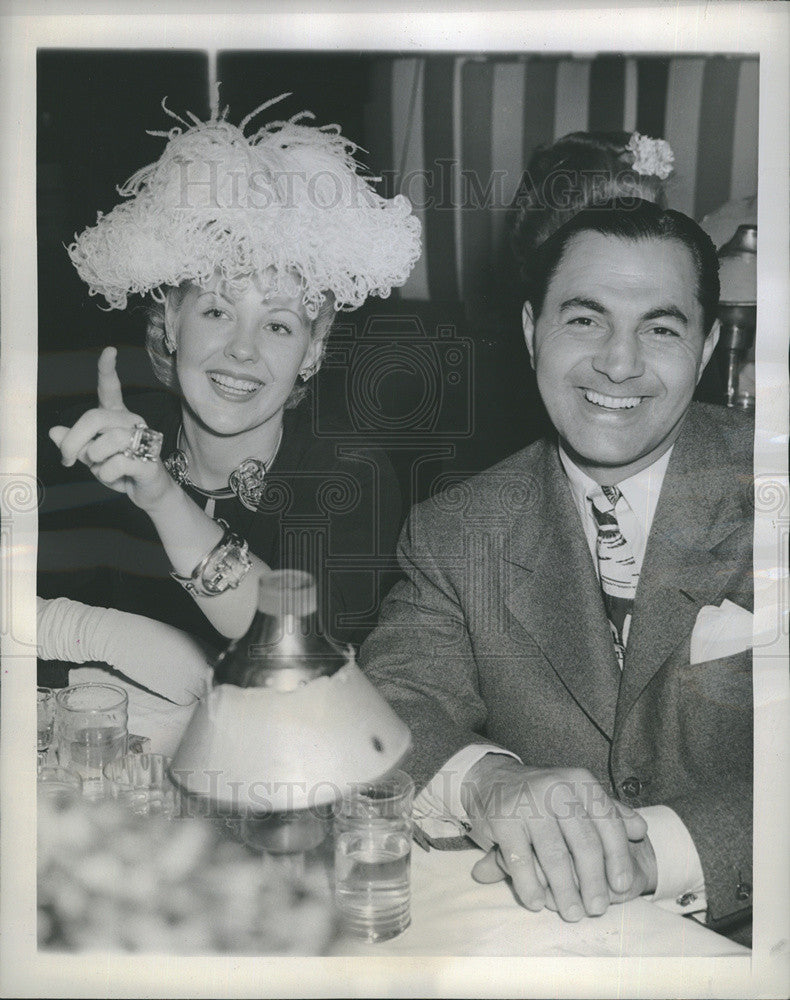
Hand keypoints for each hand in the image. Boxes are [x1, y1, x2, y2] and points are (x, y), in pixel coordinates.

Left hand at [48, 347, 174, 511]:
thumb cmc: (120, 468)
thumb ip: (75, 443)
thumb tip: (54, 432)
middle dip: (73, 440)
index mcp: (116, 416)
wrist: (148, 490)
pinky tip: (117, 477)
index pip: (110, 388)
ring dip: (94, 460)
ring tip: (101, 468)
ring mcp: (143, 439)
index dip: (108, 369)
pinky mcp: (149, 459)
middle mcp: (131, 421)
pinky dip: (107, 475)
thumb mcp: (91, 456)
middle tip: (67, 459)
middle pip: (94, 417)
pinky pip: (117, 463)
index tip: (109, 351)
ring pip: (106, 442)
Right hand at [460, 755, 649, 920]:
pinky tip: (537, 903)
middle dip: (594, 882)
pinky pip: (521, 862)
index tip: (622, 885)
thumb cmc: (543, 795)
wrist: (492, 779)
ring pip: (554, 856)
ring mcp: (527, 803)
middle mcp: (555, 788)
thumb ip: (609, 811)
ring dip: (565, 892)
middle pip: (584, 843)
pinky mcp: (503, 820)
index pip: (608, 822)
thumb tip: (641, 829)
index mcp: (579, 781)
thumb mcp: (577, 793)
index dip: (618, 857)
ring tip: (573, 913)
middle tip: (597, 908)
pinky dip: (531, 887)